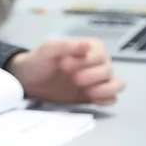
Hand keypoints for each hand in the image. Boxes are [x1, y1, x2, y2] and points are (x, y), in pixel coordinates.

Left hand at [6, 39, 125, 104]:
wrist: (28, 81)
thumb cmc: (38, 61)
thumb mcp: (47, 50)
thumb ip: (65, 46)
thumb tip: (86, 45)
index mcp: (89, 48)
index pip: (100, 54)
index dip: (86, 61)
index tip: (64, 64)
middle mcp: (97, 64)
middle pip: (108, 70)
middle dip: (93, 75)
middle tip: (74, 79)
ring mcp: (97, 81)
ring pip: (117, 84)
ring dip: (105, 89)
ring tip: (87, 91)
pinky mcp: (94, 96)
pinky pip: (112, 99)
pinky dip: (106, 100)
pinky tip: (92, 100)